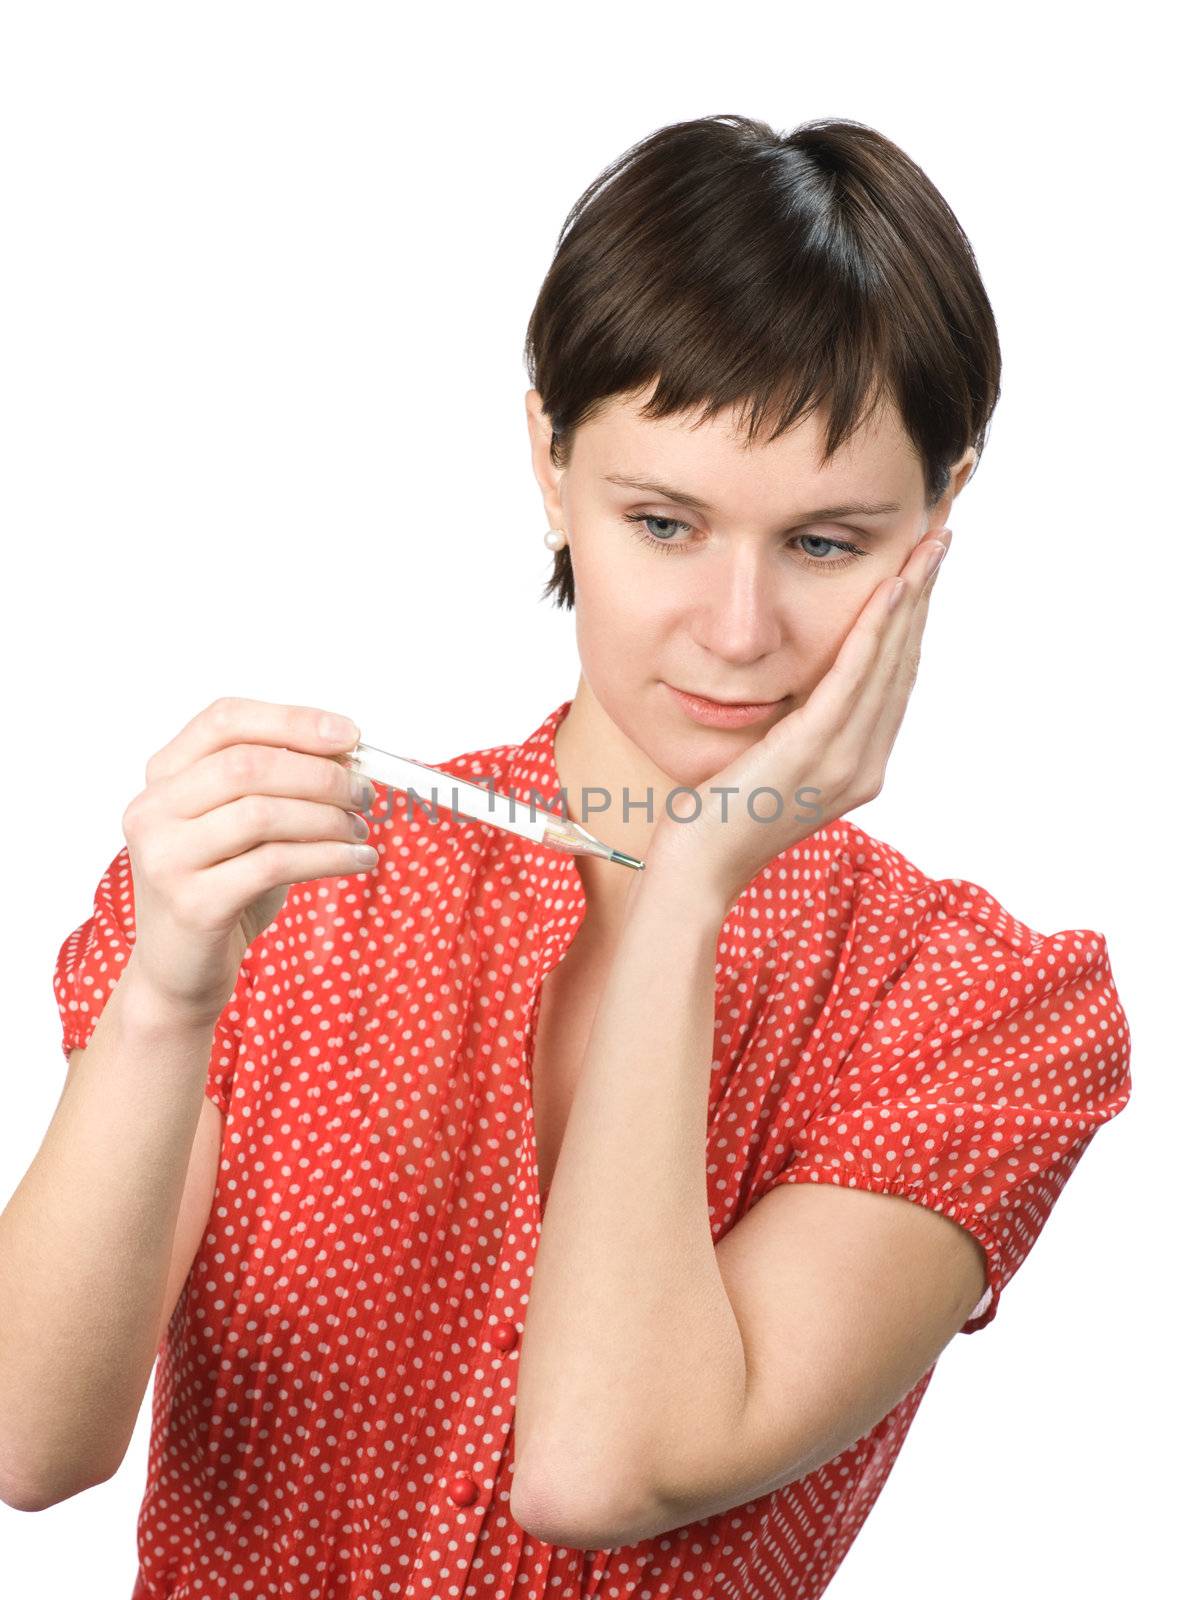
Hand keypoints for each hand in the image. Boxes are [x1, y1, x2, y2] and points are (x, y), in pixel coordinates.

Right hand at [120, 696, 376, 1026]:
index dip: (292, 720)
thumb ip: (281, 786)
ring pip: (262, 813)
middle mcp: (152, 810)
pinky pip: (274, 864)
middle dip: (320, 774)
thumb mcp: (248, 828)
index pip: (224, 720)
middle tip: (364, 793)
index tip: (350, 735)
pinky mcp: (192, 904)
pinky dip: (329, 857)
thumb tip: (349, 752)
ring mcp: (165, 858)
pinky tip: (359, 861)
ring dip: (328, 817)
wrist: (179, 973)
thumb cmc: (223, 889)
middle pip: (248, 764)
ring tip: (360, 830)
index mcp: (163, 777)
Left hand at [644, 531, 951, 916]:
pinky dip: (874, 631)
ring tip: (927, 549)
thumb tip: (807, 696)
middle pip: (905, 666)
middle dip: (924, 598)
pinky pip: (852, 678)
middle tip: (941, 540)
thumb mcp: (774, 766)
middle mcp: (865, 765)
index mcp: (860, 768)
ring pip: (890, 664)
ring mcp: (845, 761)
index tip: (924, 573)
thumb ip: (803, 734)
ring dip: (911, 600)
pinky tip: (889, 591)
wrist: (699, 867)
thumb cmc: (721, 818)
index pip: (896, 683)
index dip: (914, 623)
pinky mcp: (813, 750)